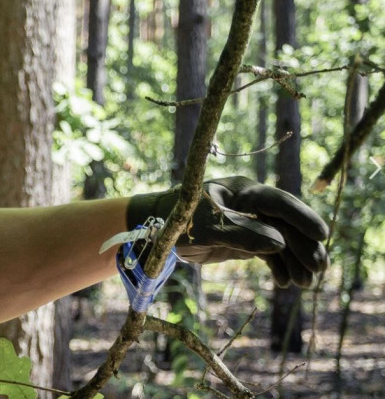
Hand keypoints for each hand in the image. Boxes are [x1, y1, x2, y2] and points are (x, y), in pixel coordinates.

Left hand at [126, 176, 328, 287]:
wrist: (153, 232)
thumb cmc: (176, 220)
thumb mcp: (206, 227)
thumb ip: (241, 234)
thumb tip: (279, 243)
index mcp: (242, 191)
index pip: (278, 202)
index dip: (302, 217)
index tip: (322, 235)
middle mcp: (250, 205)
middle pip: (286, 224)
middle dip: (304, 246)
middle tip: (319, 269)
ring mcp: (249, 223)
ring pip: (280, 241)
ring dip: (295, 261)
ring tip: (305, 284)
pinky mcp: (243, 240)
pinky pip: (268, 253)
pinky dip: (278, 266)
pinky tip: (285, 283)